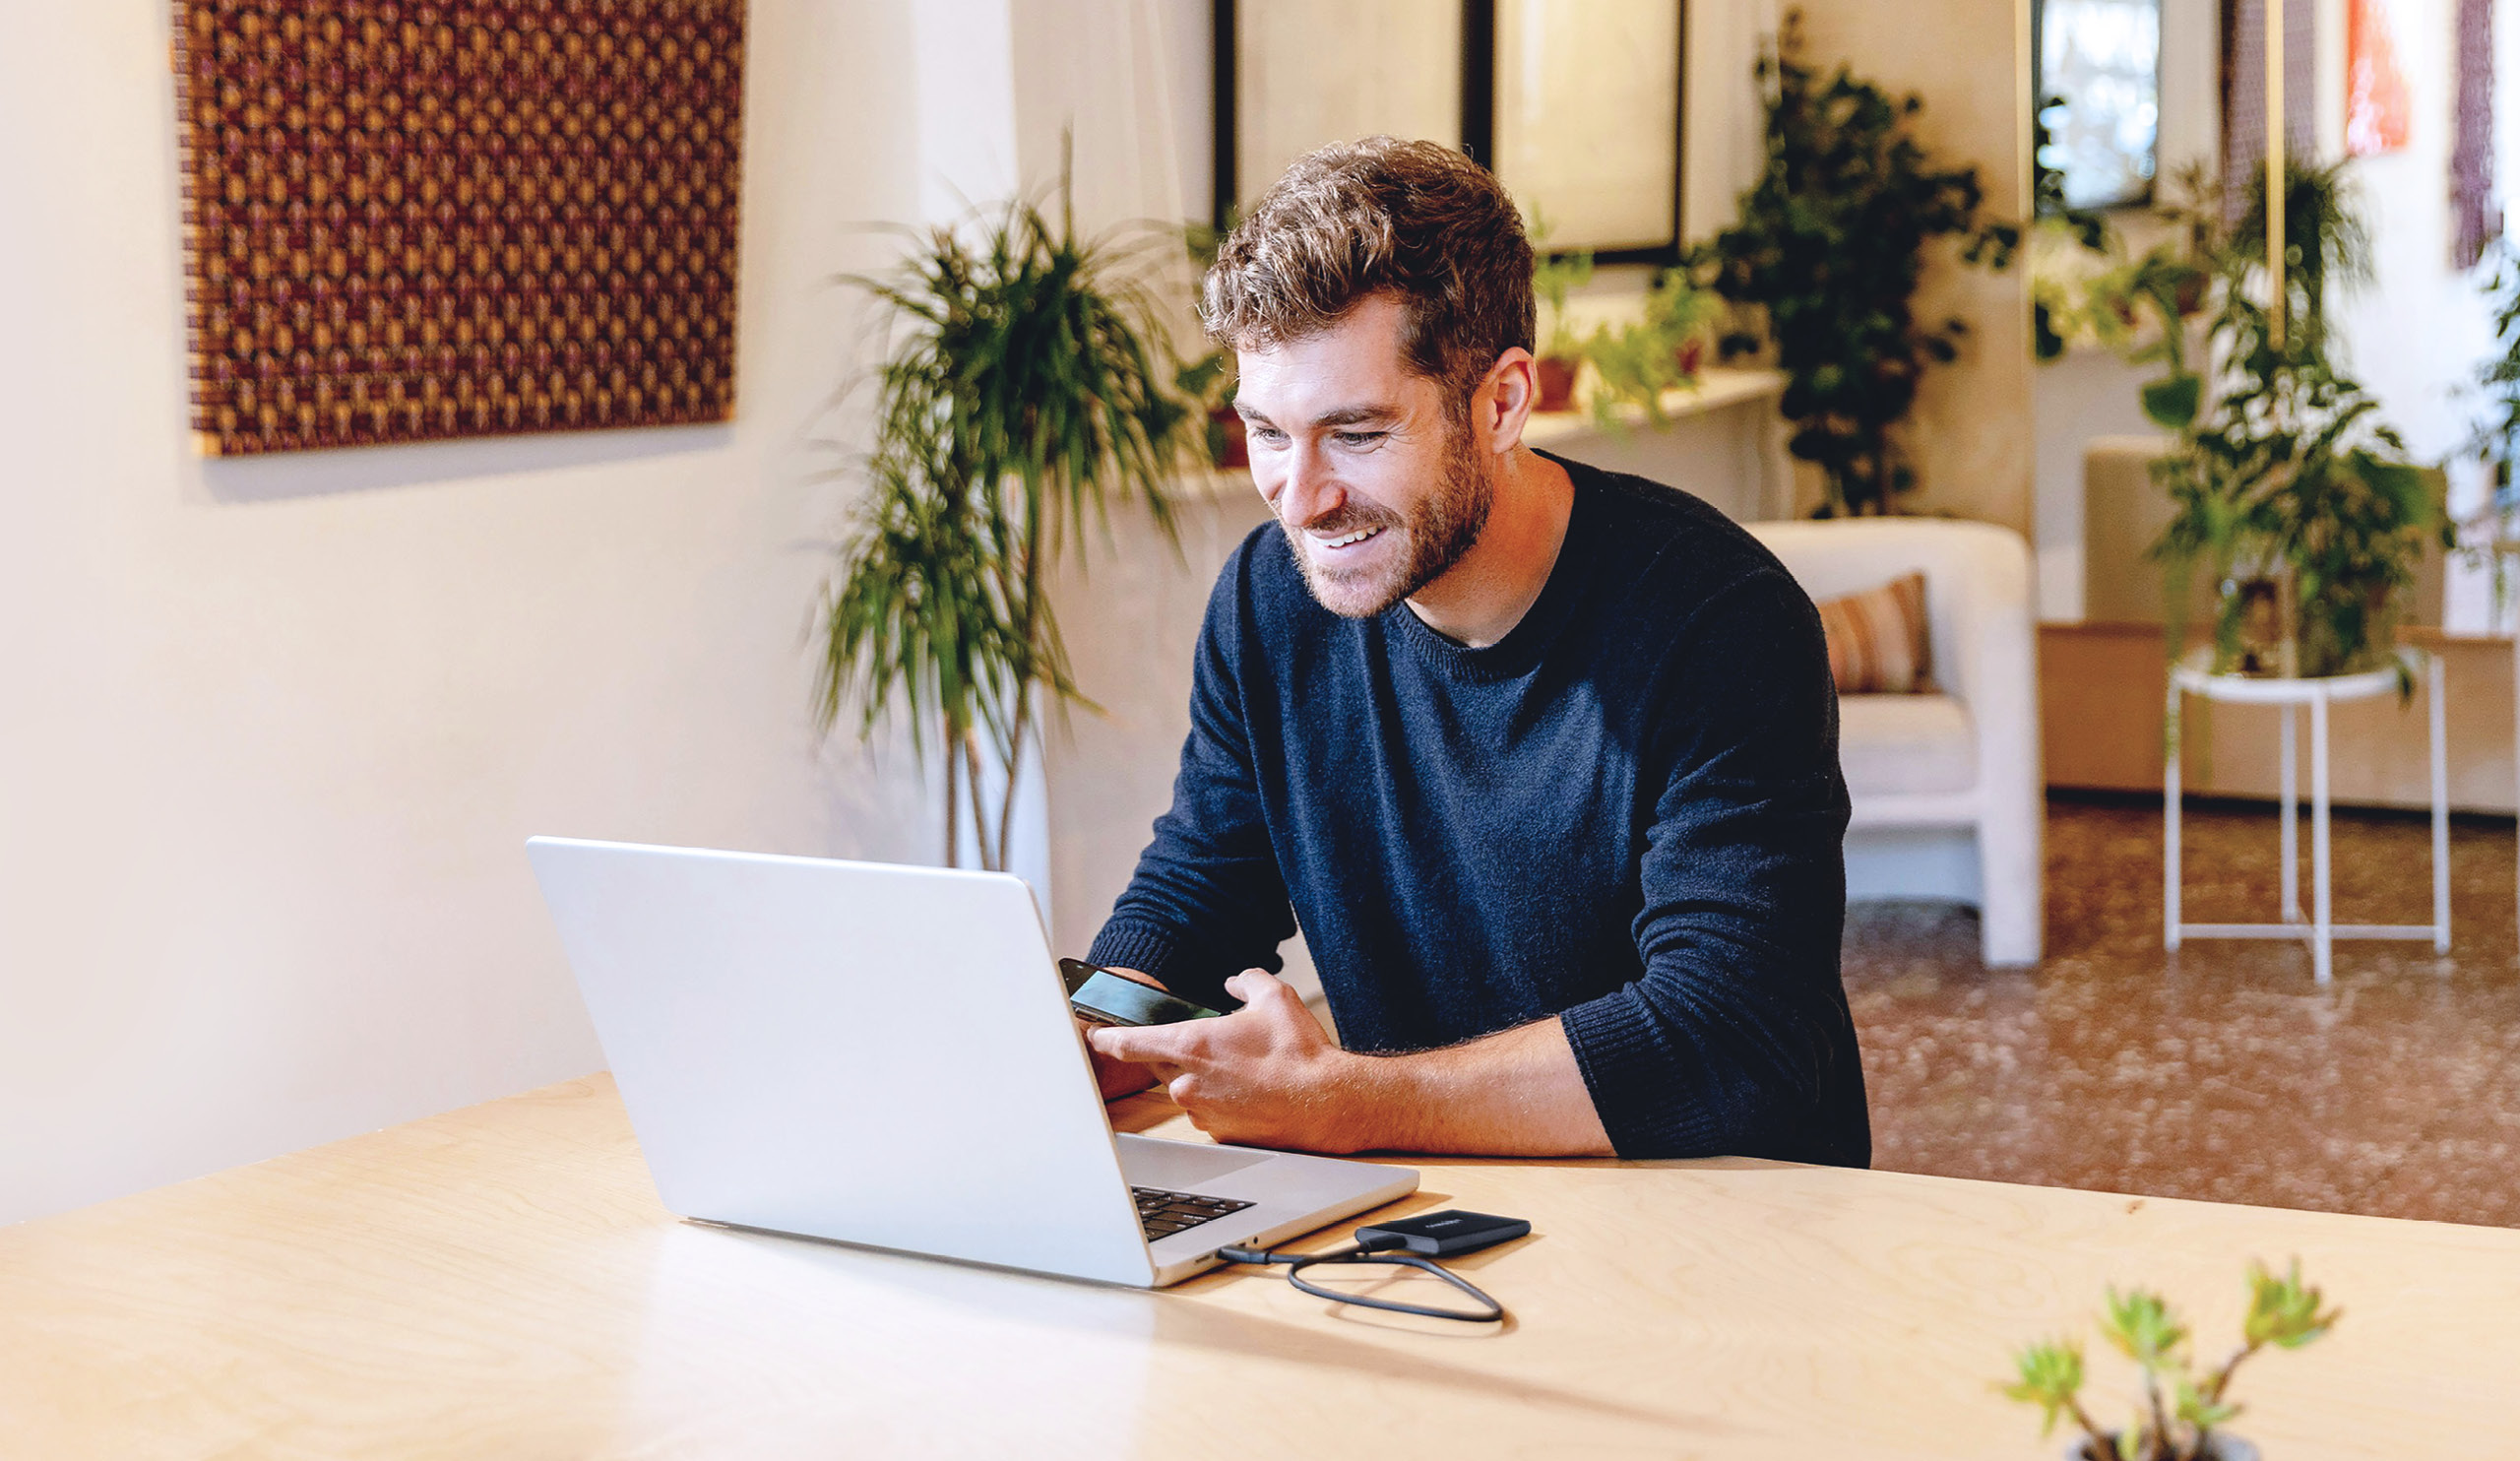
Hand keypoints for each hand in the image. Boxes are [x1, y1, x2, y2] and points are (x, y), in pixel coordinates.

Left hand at [1085, 970, 1374, 1151]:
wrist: (1324, 1103)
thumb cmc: (1298, 1053)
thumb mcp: (1274, 998)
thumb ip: (1246, 980)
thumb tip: (1236, 981)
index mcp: (1191, 1045)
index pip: (1129, 1044)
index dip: (1107, 1039)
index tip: (1096, 1035)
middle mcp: (1187, 1081)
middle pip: (1160, 1065)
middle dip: (1179, 1054)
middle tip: (1215, 1048)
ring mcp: (1200, 1111)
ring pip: (1186, 1088)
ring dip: (1203, 1078)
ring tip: (1245, 1070)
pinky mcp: (1217, 1132)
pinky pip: (1206, 1111)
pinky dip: (1220, 1100)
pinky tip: (1251, 1091)